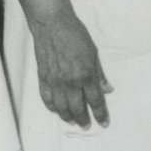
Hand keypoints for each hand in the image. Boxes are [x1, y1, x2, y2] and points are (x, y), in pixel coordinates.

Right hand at [29, 11, 112, 128]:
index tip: (104, 123)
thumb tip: (107, 90)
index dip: (101, 114)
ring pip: (61, 109)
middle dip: (84, 120)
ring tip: (73, 121)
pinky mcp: (43, 79)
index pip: (95, 101)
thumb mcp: (93, 52)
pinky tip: (57, 110)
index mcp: (85, 75)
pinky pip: (47, 100)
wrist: (52, 25)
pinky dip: (52, 108)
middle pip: (78, 109)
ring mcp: (55, 82)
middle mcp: (70, 82)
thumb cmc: (76, 35)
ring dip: (68, 117)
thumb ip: (100, 73)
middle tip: (87, 125)